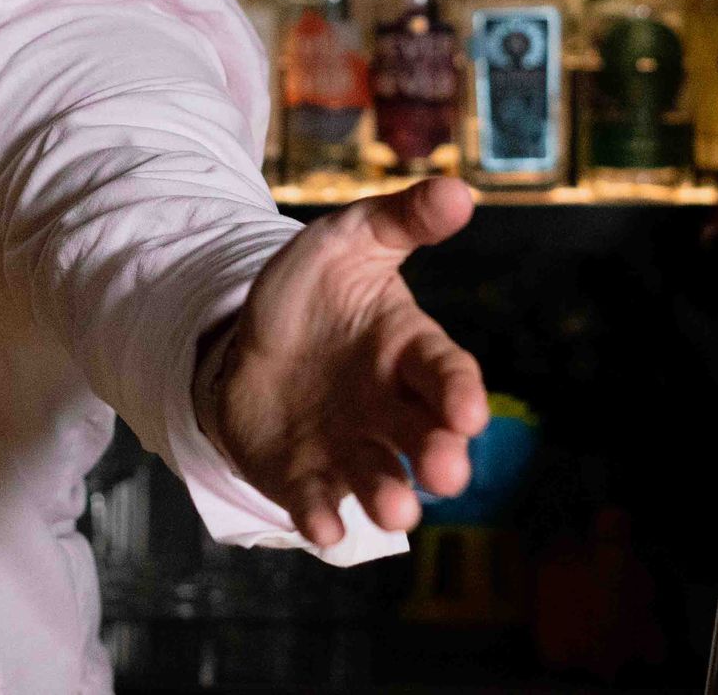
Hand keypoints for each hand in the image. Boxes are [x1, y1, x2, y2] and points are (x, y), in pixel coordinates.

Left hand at [201, 177, 488, 546]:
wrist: (249, 337)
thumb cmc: (315, 291)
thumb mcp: (348, 241)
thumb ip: (399, 219)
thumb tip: (459, 189)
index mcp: (410, 351)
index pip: (448, 374)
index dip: (459, 394)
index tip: (468, 412)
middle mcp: (392, 409)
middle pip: (427, 438)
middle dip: (440, 456)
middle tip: (446, 472)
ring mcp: (351, 447)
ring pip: (381, 481)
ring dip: (389, 498)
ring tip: (397, 511)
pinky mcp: (306, 477)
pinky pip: (318, 502)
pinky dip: (323, 517)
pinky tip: (322, 528)